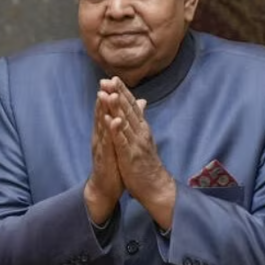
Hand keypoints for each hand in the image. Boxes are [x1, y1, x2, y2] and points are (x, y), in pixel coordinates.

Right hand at [84, 93, 123, 224]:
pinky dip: (110, 132)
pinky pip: (108, 143)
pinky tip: (114, 121)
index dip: (108, 96)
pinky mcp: (105, 158)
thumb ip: (120, 126)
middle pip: (101, 115)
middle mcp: (100, 138)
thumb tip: (130, 113)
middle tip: (105, 81)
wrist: (105, 187)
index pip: (106, 111)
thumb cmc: (112, 164)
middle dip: (103, 98)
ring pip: (102, 126)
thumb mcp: (118, 142)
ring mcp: (101, 148)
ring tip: (107, 95)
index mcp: (104, 133)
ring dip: (104, 111)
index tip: (111, 79)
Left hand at [101, 77, 175, 227]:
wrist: (156, 186)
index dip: (123, 92)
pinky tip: (111, 119)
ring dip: (116, 107)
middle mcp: (140, 133)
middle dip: (118, 94)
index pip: (132, 106)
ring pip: (125, 122)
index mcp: (142, 128)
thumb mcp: (144, 138)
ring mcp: (136, 144)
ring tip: (108, 93)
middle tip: (108, 79)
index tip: (113, 78)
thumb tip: (141, 101)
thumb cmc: (147, 163)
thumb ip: (140, 119)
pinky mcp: (131, 156)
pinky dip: (117, 129)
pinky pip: (122, 141)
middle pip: (128, 110)